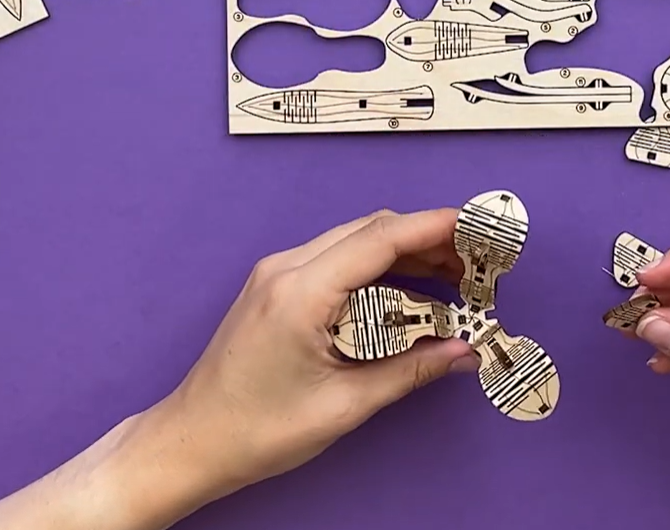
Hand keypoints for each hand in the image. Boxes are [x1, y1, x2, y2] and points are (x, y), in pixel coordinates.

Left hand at [144, 209, 478, 503]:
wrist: (192, 442)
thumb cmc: (255, 430)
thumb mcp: (345, 404)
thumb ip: (411, 370)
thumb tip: (464, 352)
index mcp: (300, 292)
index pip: (381, 239)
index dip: (435, 228)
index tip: (478, 228)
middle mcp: (286, 269)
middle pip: (372, 231)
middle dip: (430, 242)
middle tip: (477, 268)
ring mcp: (278, 275)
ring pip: (356, 243)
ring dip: (406, 256)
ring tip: (453, 283)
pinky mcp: (277, 288)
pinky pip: (338, 263)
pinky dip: (378, 272)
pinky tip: (408, 298)